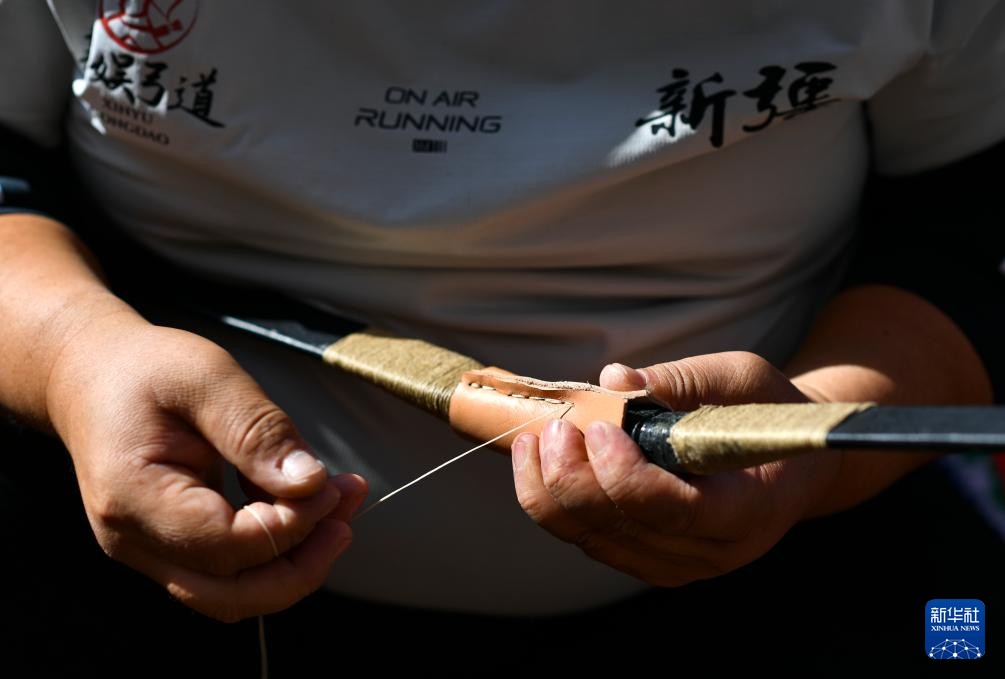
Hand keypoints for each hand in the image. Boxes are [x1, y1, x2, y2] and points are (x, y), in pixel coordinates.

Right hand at [46, 311, 367, 621]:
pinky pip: (229, 569)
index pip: (228, 546)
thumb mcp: (208, 377)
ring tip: (338, 505)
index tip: (331, 486)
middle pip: (230, 595)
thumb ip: (258, 432)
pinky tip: (307, 502)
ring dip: (294, 561)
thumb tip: (309, 483)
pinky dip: (275, 545)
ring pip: (232, 593)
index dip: (291, 525)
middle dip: (302, 565)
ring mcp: (149, 549)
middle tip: (346, 517)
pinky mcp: (170, 544)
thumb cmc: (144, 369)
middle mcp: (134, 538)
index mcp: (135, 496)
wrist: (91, 375)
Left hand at [510, 351, 838, 585]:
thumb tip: (613, 380)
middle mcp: (714, 550)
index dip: (626, 475)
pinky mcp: (650, 562)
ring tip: (536, 439)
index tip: (598, 428)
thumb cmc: (766, 413)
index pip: (676, 511)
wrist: (790, 464)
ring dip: (550, 492)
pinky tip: (541, 462)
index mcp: (749, 507)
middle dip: (573, 479)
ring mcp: (680, 564)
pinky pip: (589, 541)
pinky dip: (554, 504)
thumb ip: (681, 380)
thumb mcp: (742, 378)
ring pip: (594, 541)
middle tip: (555, 427)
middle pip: (623, 530)